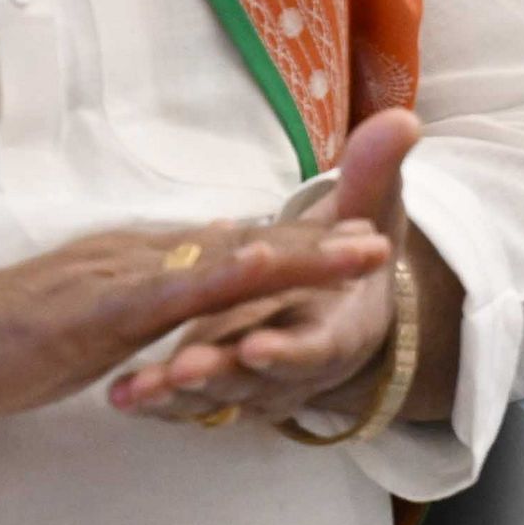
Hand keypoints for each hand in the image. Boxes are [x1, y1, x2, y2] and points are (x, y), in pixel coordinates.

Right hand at [0, 112, 442, 438]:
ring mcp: (117, 280)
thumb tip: (189, 292)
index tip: (372, 217)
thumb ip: (139, 306)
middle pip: (249, 237)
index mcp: (137, 259)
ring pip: (228, 261)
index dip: (307, 231)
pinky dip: (230, 286)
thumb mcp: (86, 323)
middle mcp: (137, 255)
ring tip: (372, 245)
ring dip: (304, 252)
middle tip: (400, 209)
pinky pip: (174, 298)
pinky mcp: (94, 315)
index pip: (235, 242)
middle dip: (327, 227)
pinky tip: (269, 278)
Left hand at [107, 110, 460, 427]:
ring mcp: (256, 386)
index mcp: (339, 331)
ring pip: (214, 399)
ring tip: (135, 389)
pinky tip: (118, 395)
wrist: (348, 308)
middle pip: (255, 381)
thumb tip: (404, 118)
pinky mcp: (224, 391)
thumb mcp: (373, 215)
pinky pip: (187, 406)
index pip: (316, 348)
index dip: (287, 351)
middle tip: (178, 369)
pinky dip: (156, 404)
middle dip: (217, 373)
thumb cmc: (353, 256)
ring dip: (176, 396)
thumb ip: (377, 175)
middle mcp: (296, 370)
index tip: (253, 346)